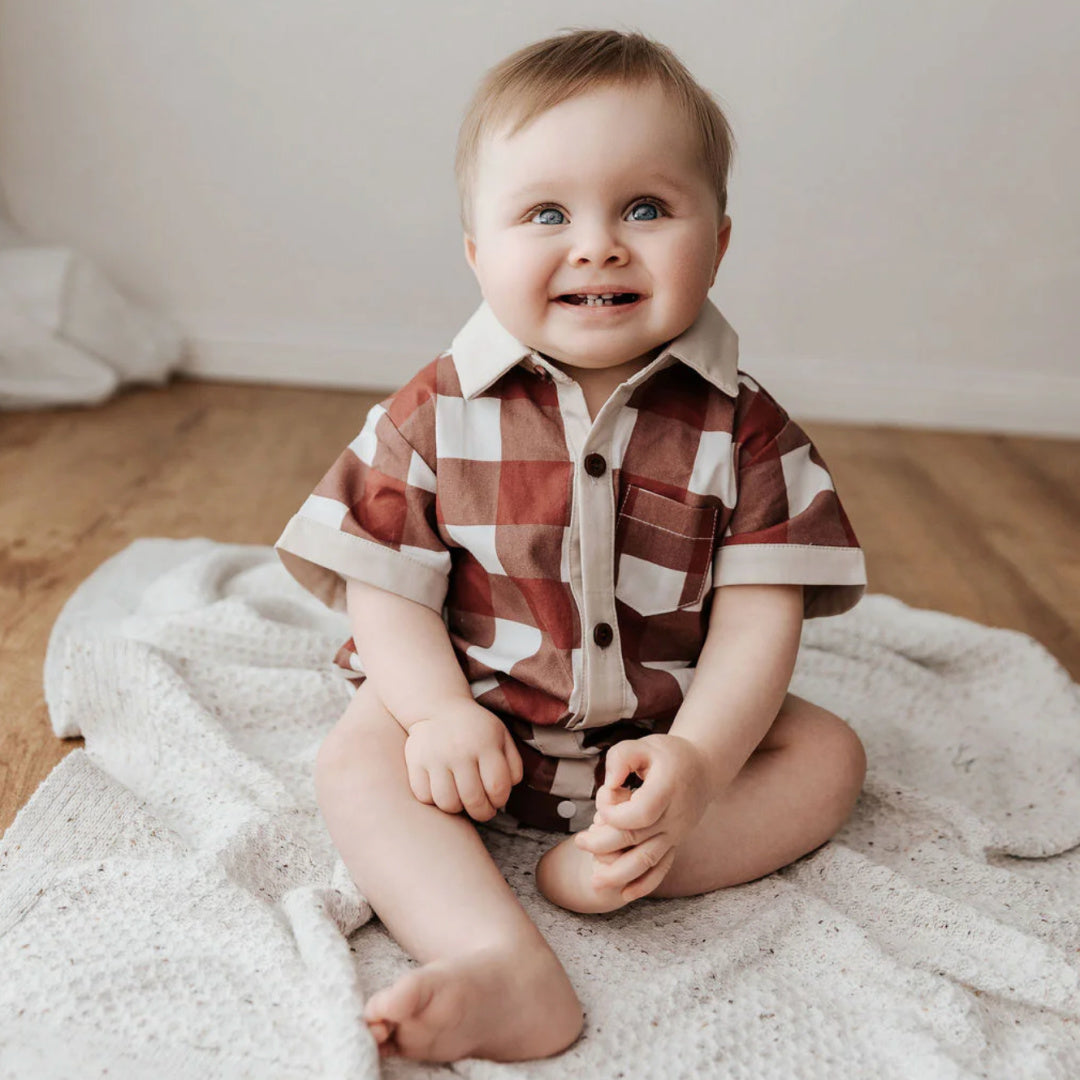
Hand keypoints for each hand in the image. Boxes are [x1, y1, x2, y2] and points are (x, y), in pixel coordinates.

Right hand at [403, 699, 523, 821]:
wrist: (439, 708)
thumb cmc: (476, 730)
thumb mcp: (502, 738)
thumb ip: (513, 765)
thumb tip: (507, 792)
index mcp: (485, 744)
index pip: (497, 787)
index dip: (500, 800)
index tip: (497, 800)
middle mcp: (459, 750)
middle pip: (473, 800)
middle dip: (482, 812)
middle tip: (482, 810)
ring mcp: (435, 757)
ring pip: (447, 803)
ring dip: (457, 808)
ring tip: (461, 799)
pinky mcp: (415, 762)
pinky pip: (424, 797)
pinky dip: (434, 800)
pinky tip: (442, 789)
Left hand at [573, 734, 713, 901]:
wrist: (704, 769)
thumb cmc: (667, 755)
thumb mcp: (643, 744)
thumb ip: (621, 758)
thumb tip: (609, 784)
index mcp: (668, 789)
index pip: (639, 813)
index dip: (614, 812)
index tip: (604, 795)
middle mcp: (674, 816)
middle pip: (636, 839)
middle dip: (602, 844)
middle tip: (579, 841)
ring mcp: (676, 833)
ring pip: (647, 861)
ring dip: (619, 874)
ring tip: (594, 881)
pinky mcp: (675, 843)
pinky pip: (661, 869)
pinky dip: (643, 884)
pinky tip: (624, 894)